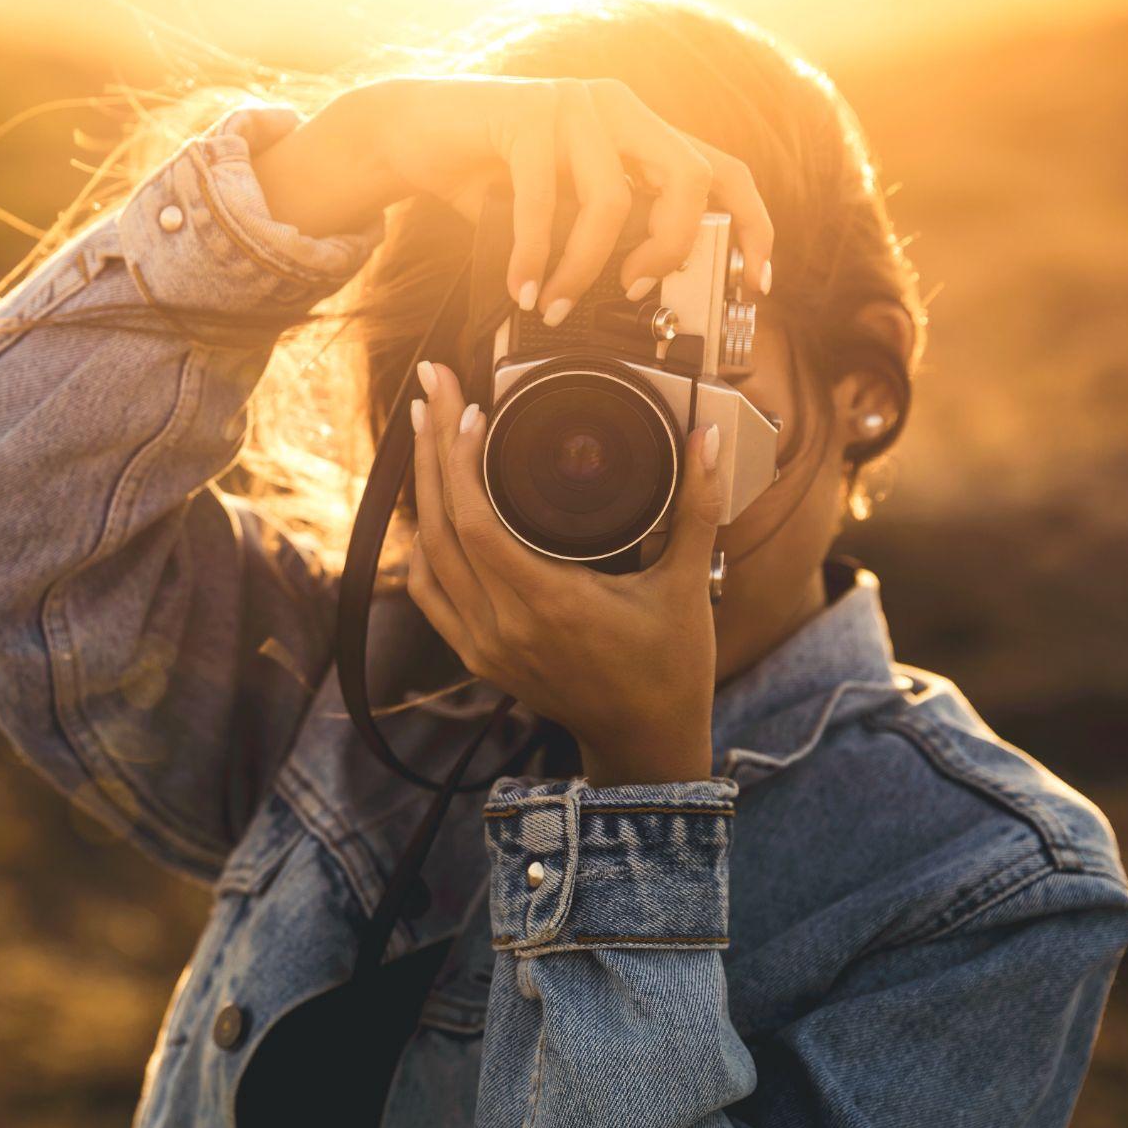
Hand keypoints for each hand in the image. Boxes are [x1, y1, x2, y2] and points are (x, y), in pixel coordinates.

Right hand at [254, 76, 773, 317]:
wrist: (410, 133)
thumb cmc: (487, 174)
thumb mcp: (559, 205)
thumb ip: (602, 229)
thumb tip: (639, 292)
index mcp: (637, 128)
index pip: (721, 170)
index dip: (753, 226)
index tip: (757, 283)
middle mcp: (617, 107)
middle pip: (687, 177)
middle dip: (670, 247)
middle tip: (637, 292)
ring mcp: (573, 104)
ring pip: (609, 199)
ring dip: (584, 269)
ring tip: (558, 306)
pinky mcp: (525, 114)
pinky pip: (543, 202)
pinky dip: (534, 257)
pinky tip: (522, 287)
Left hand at [404, 361, 725, 787]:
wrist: (645, 741)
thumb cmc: (670, 667)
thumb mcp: (687, 584)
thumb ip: (696, 507)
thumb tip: (705, 440)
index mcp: (549, 605)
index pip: (476, 523)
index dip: (462, 461)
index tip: (471, 409)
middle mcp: (503, 626)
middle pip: (441, 526)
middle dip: (432, 449)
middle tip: (431, 387)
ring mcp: (482, 645)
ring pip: (426, 556)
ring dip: (422, 490)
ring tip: (427, 429)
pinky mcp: (476, 655)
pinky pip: (428, 591)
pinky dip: (424, 543)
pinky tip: (430, 503)